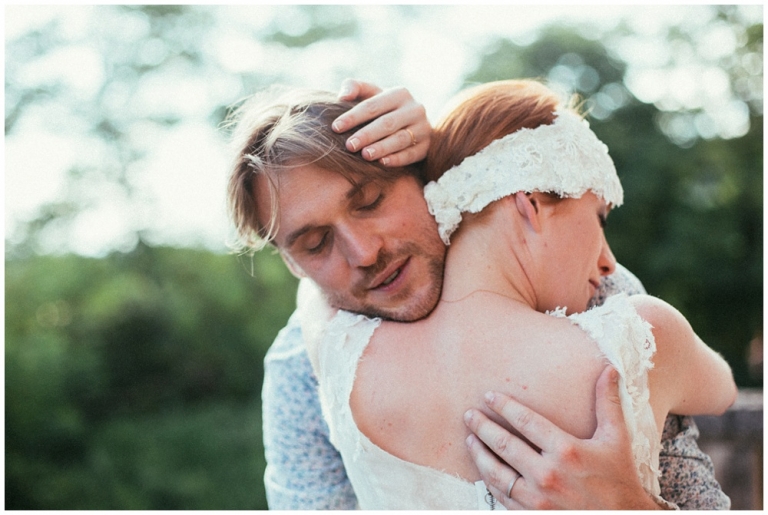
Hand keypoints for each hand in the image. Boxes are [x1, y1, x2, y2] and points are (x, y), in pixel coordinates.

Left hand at [333, 79, 430, 166]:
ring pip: (400, 139)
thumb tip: (343, 96)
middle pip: (387, 123)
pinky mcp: (427, 146)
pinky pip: (411, 154)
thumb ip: (355, 88)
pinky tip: (382, 163)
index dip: (353, 116)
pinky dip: (397, 159)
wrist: (412, 125)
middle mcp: (415, 109)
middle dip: (367, 134)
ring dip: (382, 148)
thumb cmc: (384, 109)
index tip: (335, 127)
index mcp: (400, 93)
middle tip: (349, 146)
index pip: (373, 105)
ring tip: (365, 155)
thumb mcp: (372, 95)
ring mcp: (423, 128)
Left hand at [464, 366, 660, 509]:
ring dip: (479, 454)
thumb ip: (607, 403)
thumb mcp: (616, 439)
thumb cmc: (619, 479)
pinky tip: (484, 470)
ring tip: (470, 439)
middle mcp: (548, 474)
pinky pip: (502, 496)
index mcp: (566, 450)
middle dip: (482, 427)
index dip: (504, 406)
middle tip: (469, 415)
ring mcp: (538, 499)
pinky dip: (489, 481)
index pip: (525, 421)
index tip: (489, 397)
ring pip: (496, 473)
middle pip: (504, 444)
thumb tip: (609, 369)